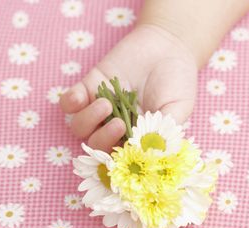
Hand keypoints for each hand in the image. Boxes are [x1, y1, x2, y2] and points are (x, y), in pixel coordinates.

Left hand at [60, 25, 196, 152]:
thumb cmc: (177, 80)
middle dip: (103, 139)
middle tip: (120, 124)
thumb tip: (149, 152)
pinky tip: (82, 96)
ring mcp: (102, 105)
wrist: (168, 46)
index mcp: (136, 134)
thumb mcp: (179, 108)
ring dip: (88, 120)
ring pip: (80, 126)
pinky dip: (70, 102)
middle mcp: (116, 123)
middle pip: (96, 144)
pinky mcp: (91, 85)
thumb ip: (164, 130)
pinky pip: (69, 102)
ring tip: (107, 104)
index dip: (117, 159)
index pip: (119, 155)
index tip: (126, 152)